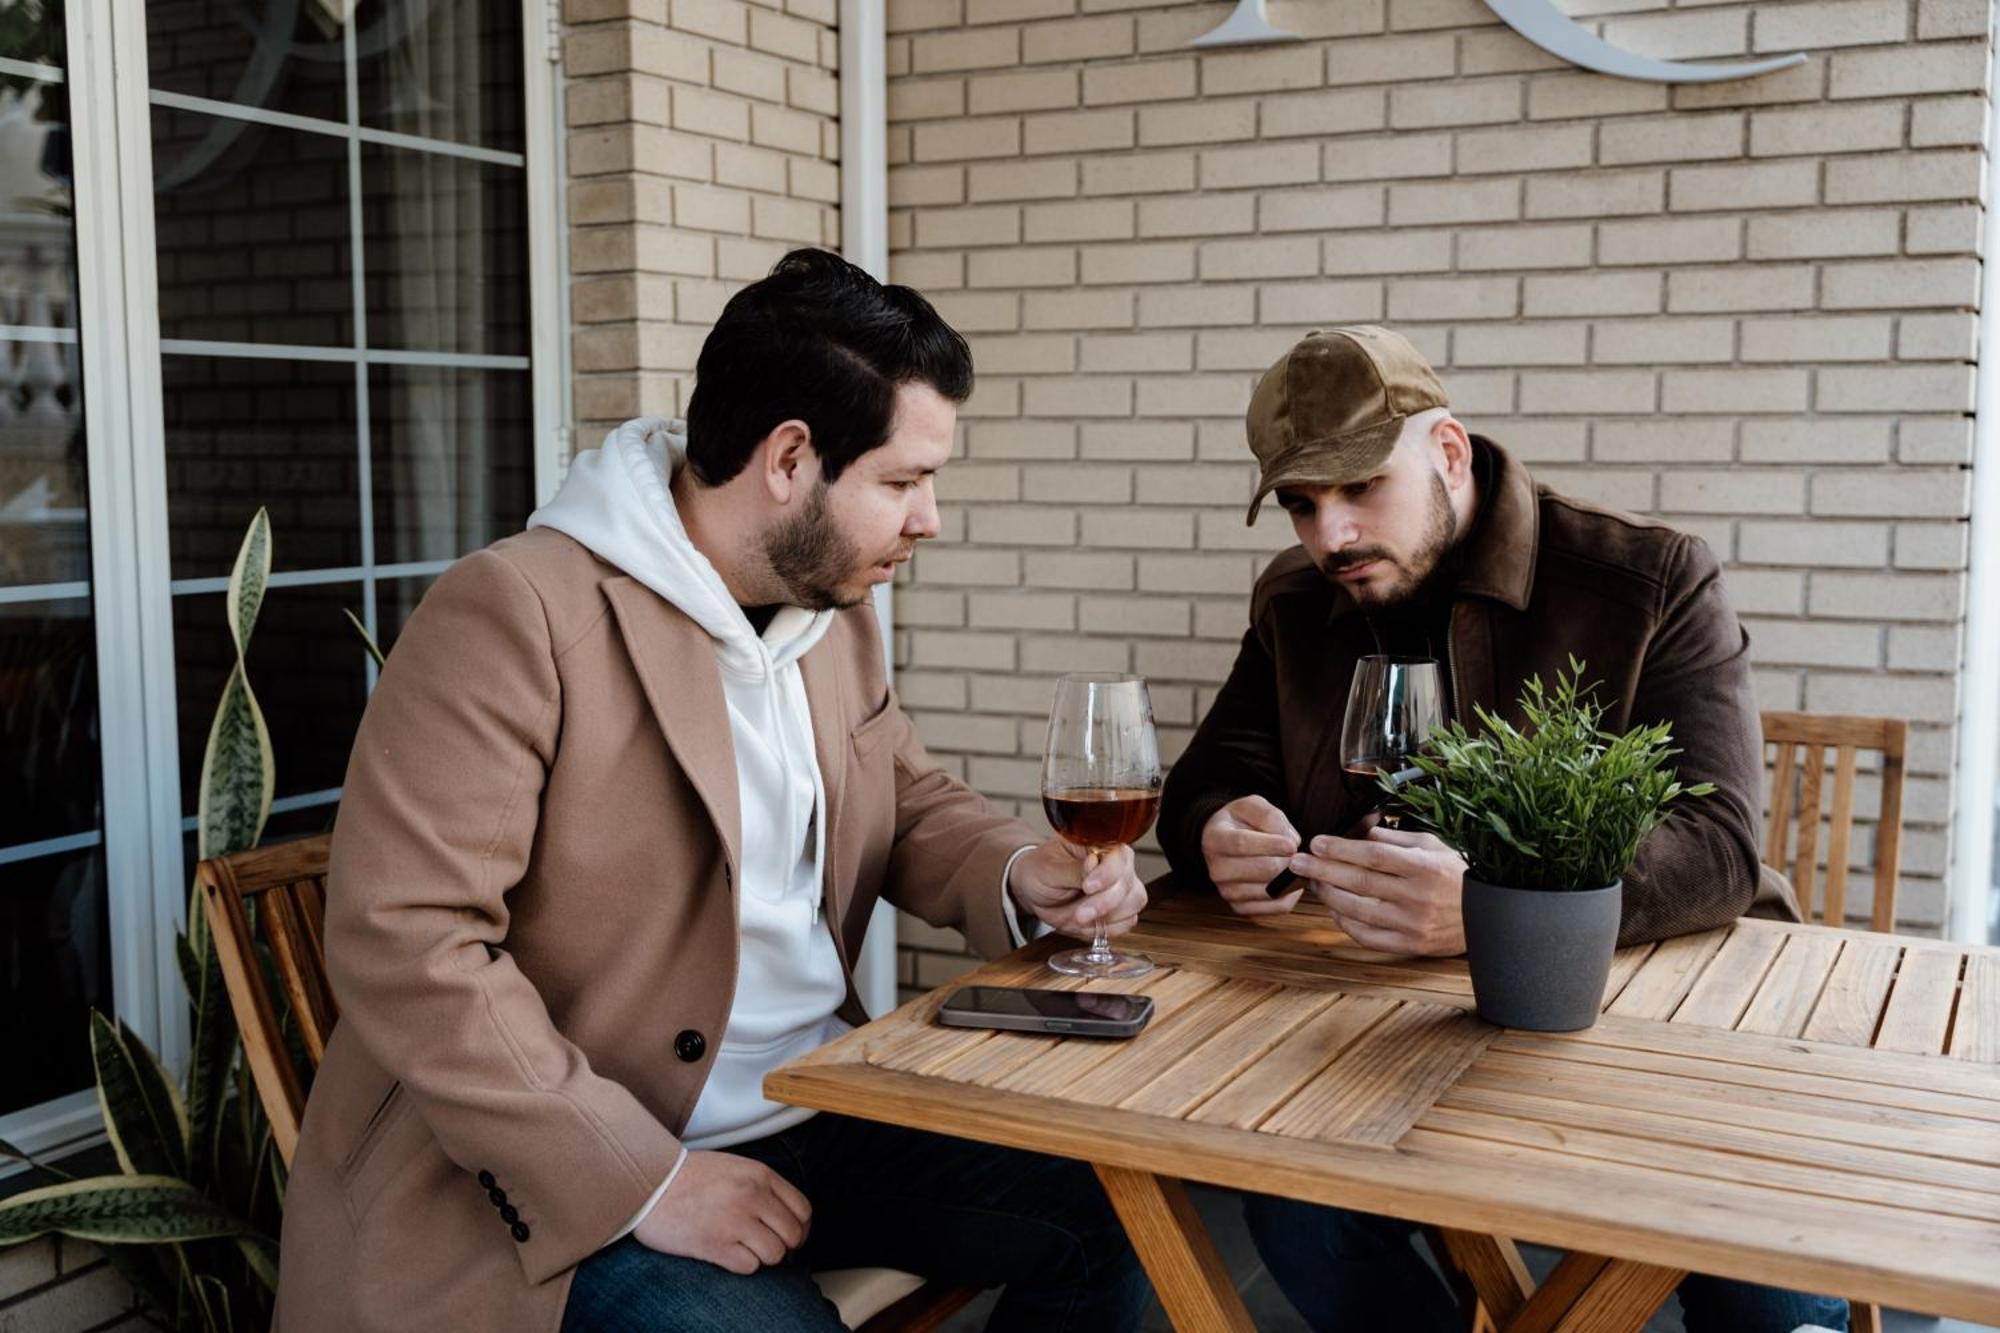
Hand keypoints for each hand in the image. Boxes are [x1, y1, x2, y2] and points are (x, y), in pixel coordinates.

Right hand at [633, 1151, 810, 1274]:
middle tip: (768, 1249)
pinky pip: (749, 1267)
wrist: (650, 1182)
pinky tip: (727, 1254)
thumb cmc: (690, 1176)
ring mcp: (734, 1220)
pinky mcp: (715, 1244)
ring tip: (744, 1249)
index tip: (789, 1237)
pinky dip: (742, 1265)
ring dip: (762, 1257)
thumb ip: (762, 1187)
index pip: (803, 1210)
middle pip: (793, 1235)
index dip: (801, 1229)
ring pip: (774, 1254)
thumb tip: (785, 1217)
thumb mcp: (735, 1167)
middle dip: (785, 1247)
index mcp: (760, 1175)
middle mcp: (752, 1196)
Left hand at [1008, 839, 1147, 939]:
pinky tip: (1087, 923)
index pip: (1118, 856)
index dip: (1107, 874)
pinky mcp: (1122, 909)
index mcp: (1101, 844)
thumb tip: (1093, 864)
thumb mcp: (1048, 869)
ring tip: (1078, 917)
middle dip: (1104, 903)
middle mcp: (1118, 863)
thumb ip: (1073, 869)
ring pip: (1133, 903)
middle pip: (1128, 884)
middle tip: (1079, 914)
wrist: (1034, 891)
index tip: (1088, 887)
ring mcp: (1123, 886)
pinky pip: (1127, 922)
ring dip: (1106, 917)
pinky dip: (1106, 928)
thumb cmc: (1041, 871)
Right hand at [1200, 796, 1302, 916]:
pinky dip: (1292, 896)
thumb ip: (1270, 816)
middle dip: (1286, 862)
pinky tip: (1293, 882)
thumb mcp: (1251, 805)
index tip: (1292, 845)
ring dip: (1291, 879)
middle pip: (1261, 870)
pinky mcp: (1240, 908)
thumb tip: (1290, 841)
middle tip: (1299, 855)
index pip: (1242, 844)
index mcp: (1215, 840)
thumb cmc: (1240, 822)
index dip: (1270, 845)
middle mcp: (1216, 869)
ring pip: (1271, 891)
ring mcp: (1227, 891)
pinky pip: (1276, 907)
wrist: (1223, 843)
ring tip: (1296, 866)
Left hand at [1288, 826, 1466, 954]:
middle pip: (1358, 882)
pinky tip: (1334, 908)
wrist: (1490, 916)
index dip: (1340, 849)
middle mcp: (1416, 897)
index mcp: (1423, 867)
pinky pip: (1367, 936)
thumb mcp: (1434, 847)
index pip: (1372, 857)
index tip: (1315, 843)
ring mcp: (1411, 924)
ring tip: (1312, 883)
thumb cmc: (1459, 875)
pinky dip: (1345, 922)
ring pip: (1357, 910)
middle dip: (1322, 870)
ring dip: (1328, 895)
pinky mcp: (1409, 946)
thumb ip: (1396, 840)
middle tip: (1297, 862)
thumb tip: (1361, 832)